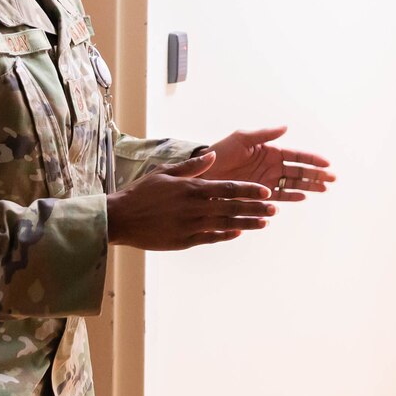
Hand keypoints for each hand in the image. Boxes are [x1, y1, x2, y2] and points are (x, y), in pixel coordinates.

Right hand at [106, 152, 275, 250]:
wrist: (121, 218)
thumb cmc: (142, 192)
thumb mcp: (166, 172)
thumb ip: (192, 165)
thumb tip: (212, 155)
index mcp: (193, 188)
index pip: (229, 189)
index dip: (250, 191)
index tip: (266, 192)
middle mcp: (195, 208)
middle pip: (233, 208)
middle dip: (256, 208)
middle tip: (274, 209)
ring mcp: (191, 226)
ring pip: (226, 225)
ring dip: (247, 224)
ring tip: (264, 223)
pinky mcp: (184, 241)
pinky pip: (210, 238)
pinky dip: (226, 236)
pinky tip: (238, 233)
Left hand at [203, 126, 336, 202]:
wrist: (204, 172)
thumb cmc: (222, 151)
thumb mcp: (242, 138)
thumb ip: (265, 134)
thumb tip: (286, 127)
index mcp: (270, 151)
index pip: (296, 156)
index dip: (312, 159)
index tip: (326, 163)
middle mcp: (272, 167)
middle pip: (300, 171)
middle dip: (317, 175)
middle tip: (332, 179)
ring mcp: (267, 181)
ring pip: (293, 184)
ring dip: (309, 186)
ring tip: (324, 189)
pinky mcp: (259, 194)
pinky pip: (279, 195)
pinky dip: (291, 196)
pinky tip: (303, 197)